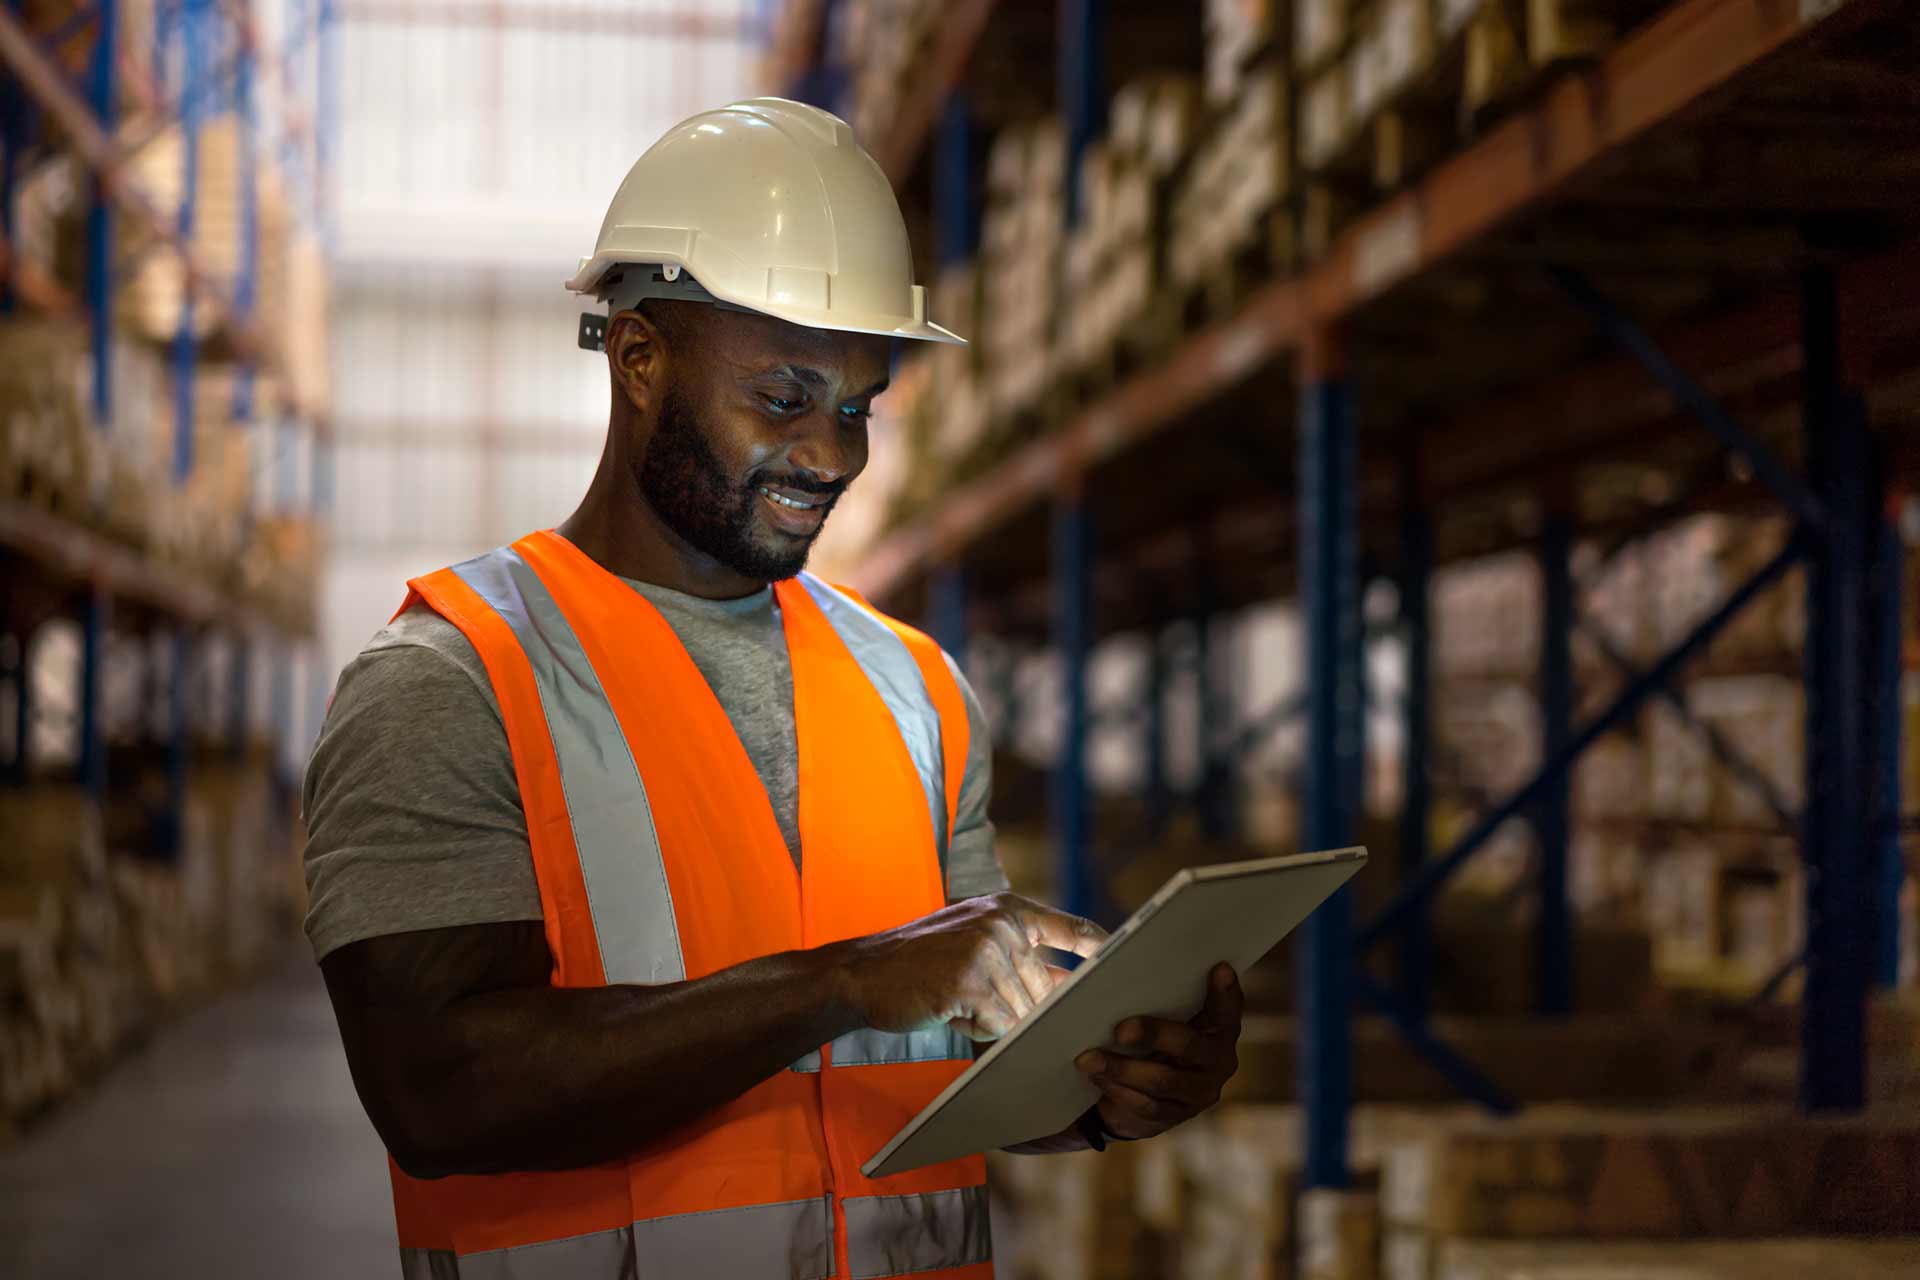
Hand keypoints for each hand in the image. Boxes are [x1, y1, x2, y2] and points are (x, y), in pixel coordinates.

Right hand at [838, 893, 1107, 1040]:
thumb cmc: (921, 965)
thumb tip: (1076, 992)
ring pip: (1023, 1012)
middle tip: (981, 1005)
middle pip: (1046, 989)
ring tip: (955, 1001)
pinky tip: (949, 1011)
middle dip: (1024, 1010)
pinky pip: (998, 1026)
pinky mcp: (969, 983)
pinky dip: (977, 1029)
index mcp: (1008, 909)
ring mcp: (986, 952)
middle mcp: (1002, 924)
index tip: (1128, 973)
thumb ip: (1023, 959)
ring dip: (994, 1020)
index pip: (1075, 930)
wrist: (860, 972)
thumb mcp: (974, 943)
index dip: (1104, 953)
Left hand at [1076, 962, 1243, 1139]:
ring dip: (1121, 1069)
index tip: (1219, 968)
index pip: (1227, 1008)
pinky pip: (1146, 1105)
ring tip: (1088, 1058)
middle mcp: (1218, 1061)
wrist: (1136, 1090)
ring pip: (1162, 1081)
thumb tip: (1104, 969)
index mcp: (1219, 1027)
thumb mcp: (1159, 1014)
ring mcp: (1198, 1093)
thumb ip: (1155, 996)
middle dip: (1153, 1035)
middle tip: (1120, 1030)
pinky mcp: (1175, 1116)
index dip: (1225, 991)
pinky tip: (1096, 1076)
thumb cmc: (1149, 1037)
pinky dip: (1117, 1089)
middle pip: (1189, 1046)